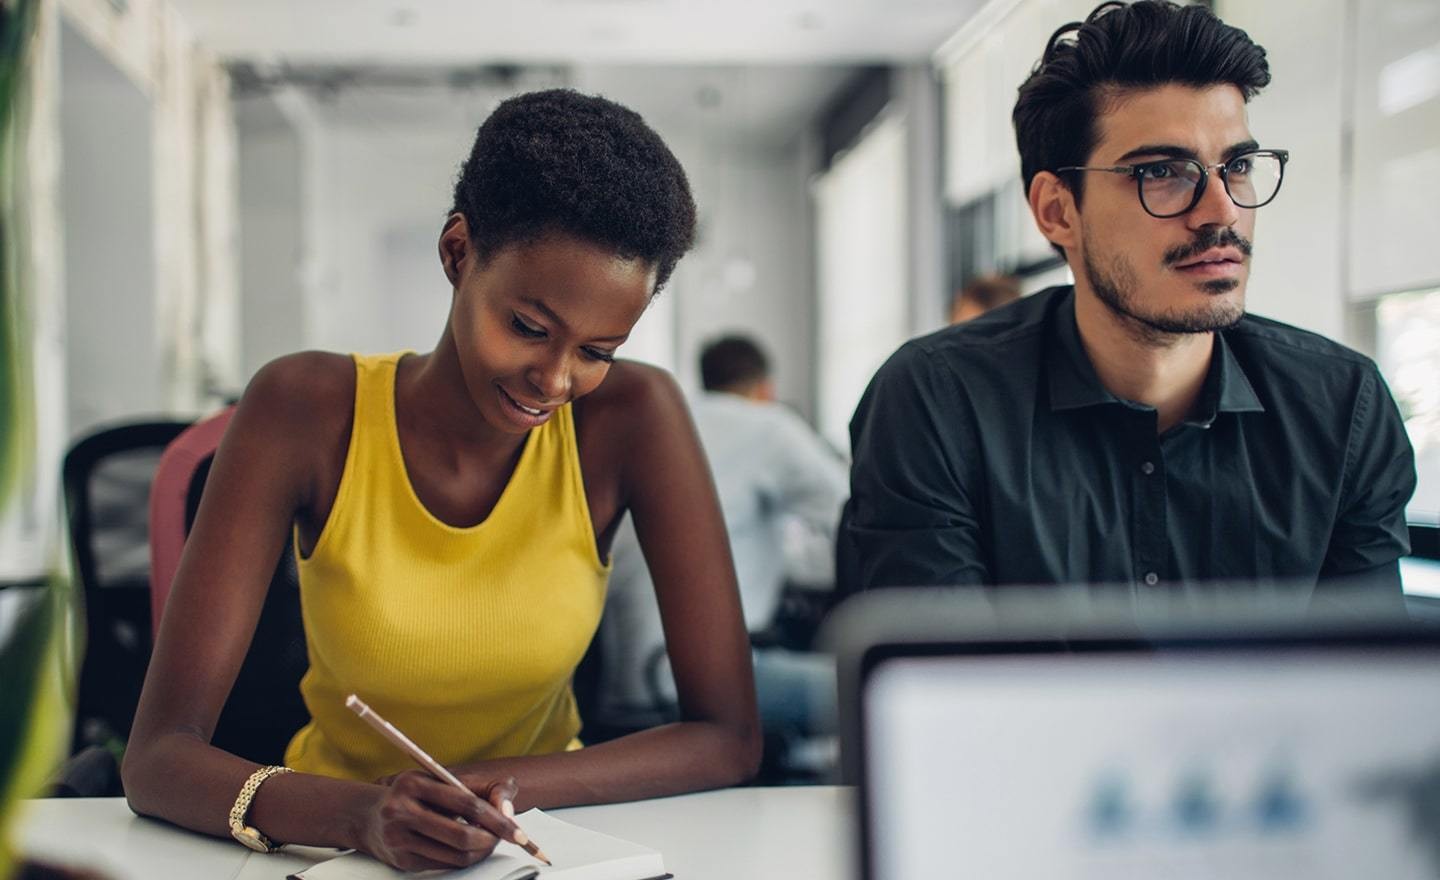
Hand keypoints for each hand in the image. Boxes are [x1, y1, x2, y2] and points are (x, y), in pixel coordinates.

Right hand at [354, 771, 521, 871]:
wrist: (371, 816)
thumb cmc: (418, 794)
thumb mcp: (445, 779)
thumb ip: (484, 788)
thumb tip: (507, 811)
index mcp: (414, 783)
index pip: (466, 803)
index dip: (497, 819)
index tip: (517, 832)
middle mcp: (401, 810)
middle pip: (461, 835)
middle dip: (490, 841)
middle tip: (502, 840)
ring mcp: (398, 837)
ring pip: (455, 855)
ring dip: (479, 853)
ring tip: (487, 843)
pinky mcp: (401, 860)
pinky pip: (443, 865)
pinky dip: (462, 860)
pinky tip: (466, 849)